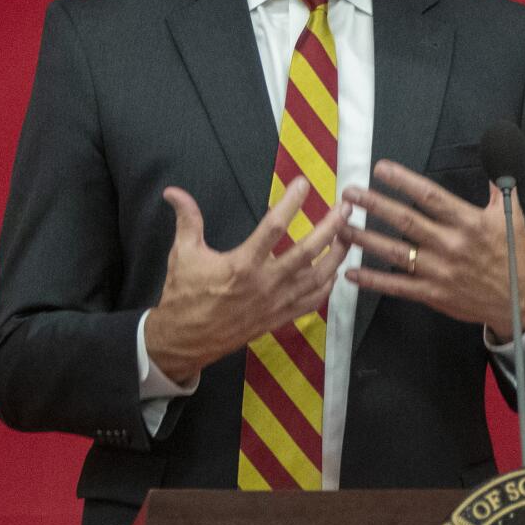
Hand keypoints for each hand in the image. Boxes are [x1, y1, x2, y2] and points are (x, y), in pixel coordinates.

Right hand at [143, 181, 349, 380]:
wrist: (185, 340)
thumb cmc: (184, 295)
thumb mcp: (183, 254)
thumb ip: (186, 220)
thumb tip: (173, 191)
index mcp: (242, 265)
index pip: (273, 227)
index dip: (290, 203)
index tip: (303, 183)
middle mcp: (265, 284)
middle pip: (308, 252)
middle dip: (331, 228)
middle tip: (346, 207)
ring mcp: (276, 303)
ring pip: (317, 278)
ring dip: (337, 255)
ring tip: (350, 235)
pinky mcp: (280, 317)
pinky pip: (312, 302)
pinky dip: (327, 286)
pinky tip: (334, 271)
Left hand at [340, 160, 524, 340]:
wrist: (520, 302)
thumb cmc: (514, 256)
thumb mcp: (511, 218)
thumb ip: (499, 187)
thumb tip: (499, 153)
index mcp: (468, 222)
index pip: (429, 196)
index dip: (403, 180)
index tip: (380, 169)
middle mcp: (450, 245)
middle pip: (405, 220)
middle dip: (374, 204)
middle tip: (349, 193)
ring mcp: (439, 271)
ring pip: (394, 252)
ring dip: (364, 238)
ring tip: (340, 227)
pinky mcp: (433, 294)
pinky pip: (397, 286)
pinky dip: (372, 280)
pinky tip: (350, 272)